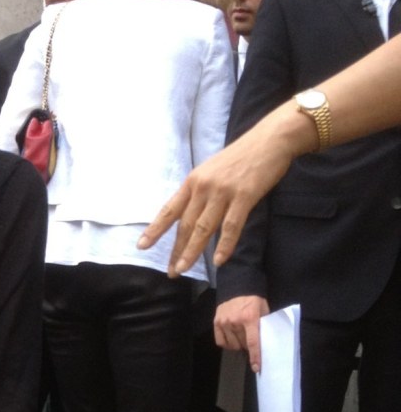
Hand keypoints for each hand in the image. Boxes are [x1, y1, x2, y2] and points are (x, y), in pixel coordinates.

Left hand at [138, 117, 300, 274]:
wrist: (270, 140)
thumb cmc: (242, 156)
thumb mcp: (212, 171)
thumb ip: (201, 192)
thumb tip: (191, 214)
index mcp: (193, 181)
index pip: (169, 210)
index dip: (155, 229)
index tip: (142, 245)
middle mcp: (203, 187)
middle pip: (185, 224)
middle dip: (176, 250)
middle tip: (171, 271)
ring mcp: (223, 192)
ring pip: (203, 228)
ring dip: (192, 251)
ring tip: (184, 269)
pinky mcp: (244, 196)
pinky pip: (231, 225)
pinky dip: (224, 244)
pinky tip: (219, 260)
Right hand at [213, 295, 269, 372]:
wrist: (237, 285)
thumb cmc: (253, 299)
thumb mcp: (263, 309)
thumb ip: (262, 324)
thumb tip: (263, 342)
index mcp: (250, 318)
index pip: (252, 342)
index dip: (255, 356)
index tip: (256, 367)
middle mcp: (235, 321)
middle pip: (242, 344)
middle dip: (248, 346)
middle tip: (251, 342)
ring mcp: (224, 322)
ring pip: (232, 345)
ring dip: (238, 345)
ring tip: (241, 338)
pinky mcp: (216, 322)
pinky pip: (221, 341)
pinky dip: (227, 343)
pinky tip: (232, 339)